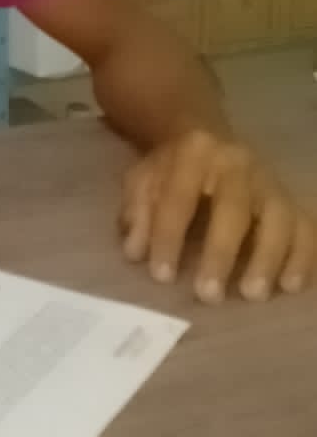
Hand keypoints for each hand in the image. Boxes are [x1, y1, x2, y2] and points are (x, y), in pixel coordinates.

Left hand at [120, 127, 314, 302]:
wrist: (208, 141)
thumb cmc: (172, 170)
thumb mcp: (143, 179)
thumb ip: (138, 212)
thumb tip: (136, 252)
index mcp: (194, 152)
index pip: (179, 197)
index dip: (168, 237)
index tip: (161, 276)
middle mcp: (237, 163)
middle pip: (234, 208)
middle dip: (221, 252)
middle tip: (208, 295)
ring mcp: (269, 182)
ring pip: (278, 219)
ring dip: (269, 259)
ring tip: (253, 295)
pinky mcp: (291, 200)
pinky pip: (307, 229)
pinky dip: (303, 258)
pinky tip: (290, 286)